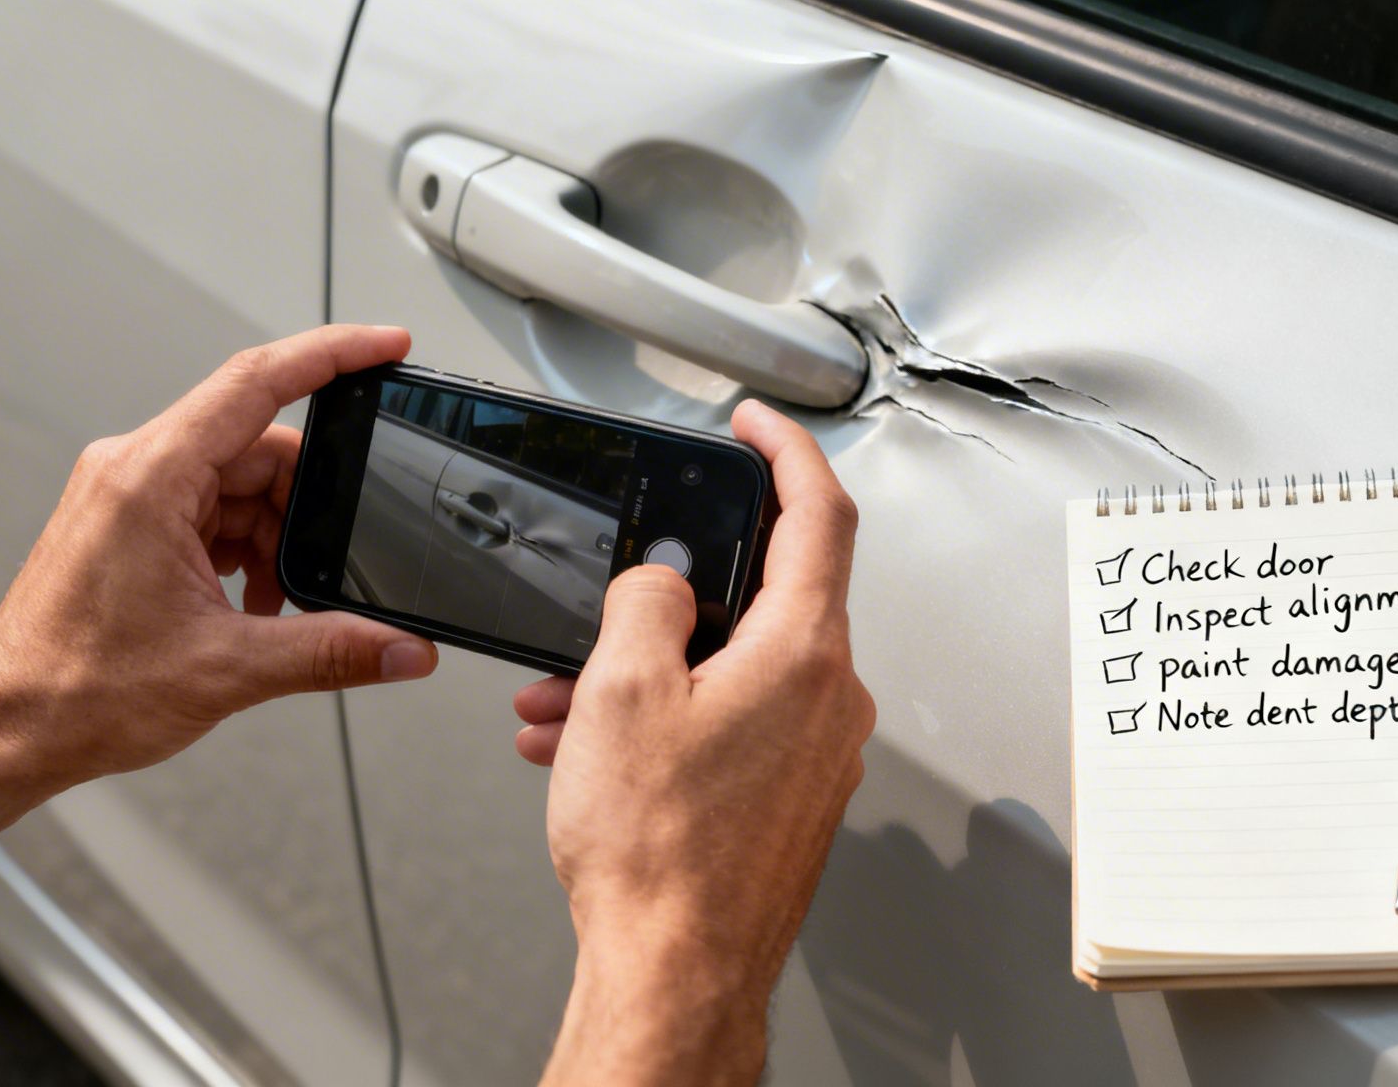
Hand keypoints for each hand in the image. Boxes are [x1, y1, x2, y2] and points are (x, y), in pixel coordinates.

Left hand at [0, 325, 438, 788]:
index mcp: (150, 477)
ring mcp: (130, 497)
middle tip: (335, 561)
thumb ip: (332, 651)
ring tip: (278, 605)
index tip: (386, 345)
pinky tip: (254, 603)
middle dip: (310, 506)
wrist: (6, 730)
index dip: (333, 354)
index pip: (257, 382)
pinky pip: (214, 514)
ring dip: (277, 539)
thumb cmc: (71, 689)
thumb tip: (402, 646)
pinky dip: (249, 552)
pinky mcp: (131, 526)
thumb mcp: (227, 669)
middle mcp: (134, 471)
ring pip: (242, 486)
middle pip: (261, 449)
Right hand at [512, 399, 874, 1083]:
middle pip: (764, 597)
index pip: (820, 514)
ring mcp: (817, 753)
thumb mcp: (622, 691)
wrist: (676, 975)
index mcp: (804, 653)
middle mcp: (830, 699)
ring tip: (566, 703)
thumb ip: (647, 602)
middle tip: (613, 601)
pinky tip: (595, 751)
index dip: (787, 450)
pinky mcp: (793, 797)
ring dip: (649, 671)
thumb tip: (663, 583)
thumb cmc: (660, 857)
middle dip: (671, 595)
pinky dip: (667, 721)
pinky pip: (732, 725)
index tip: (759, 423)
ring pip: (732, 670)